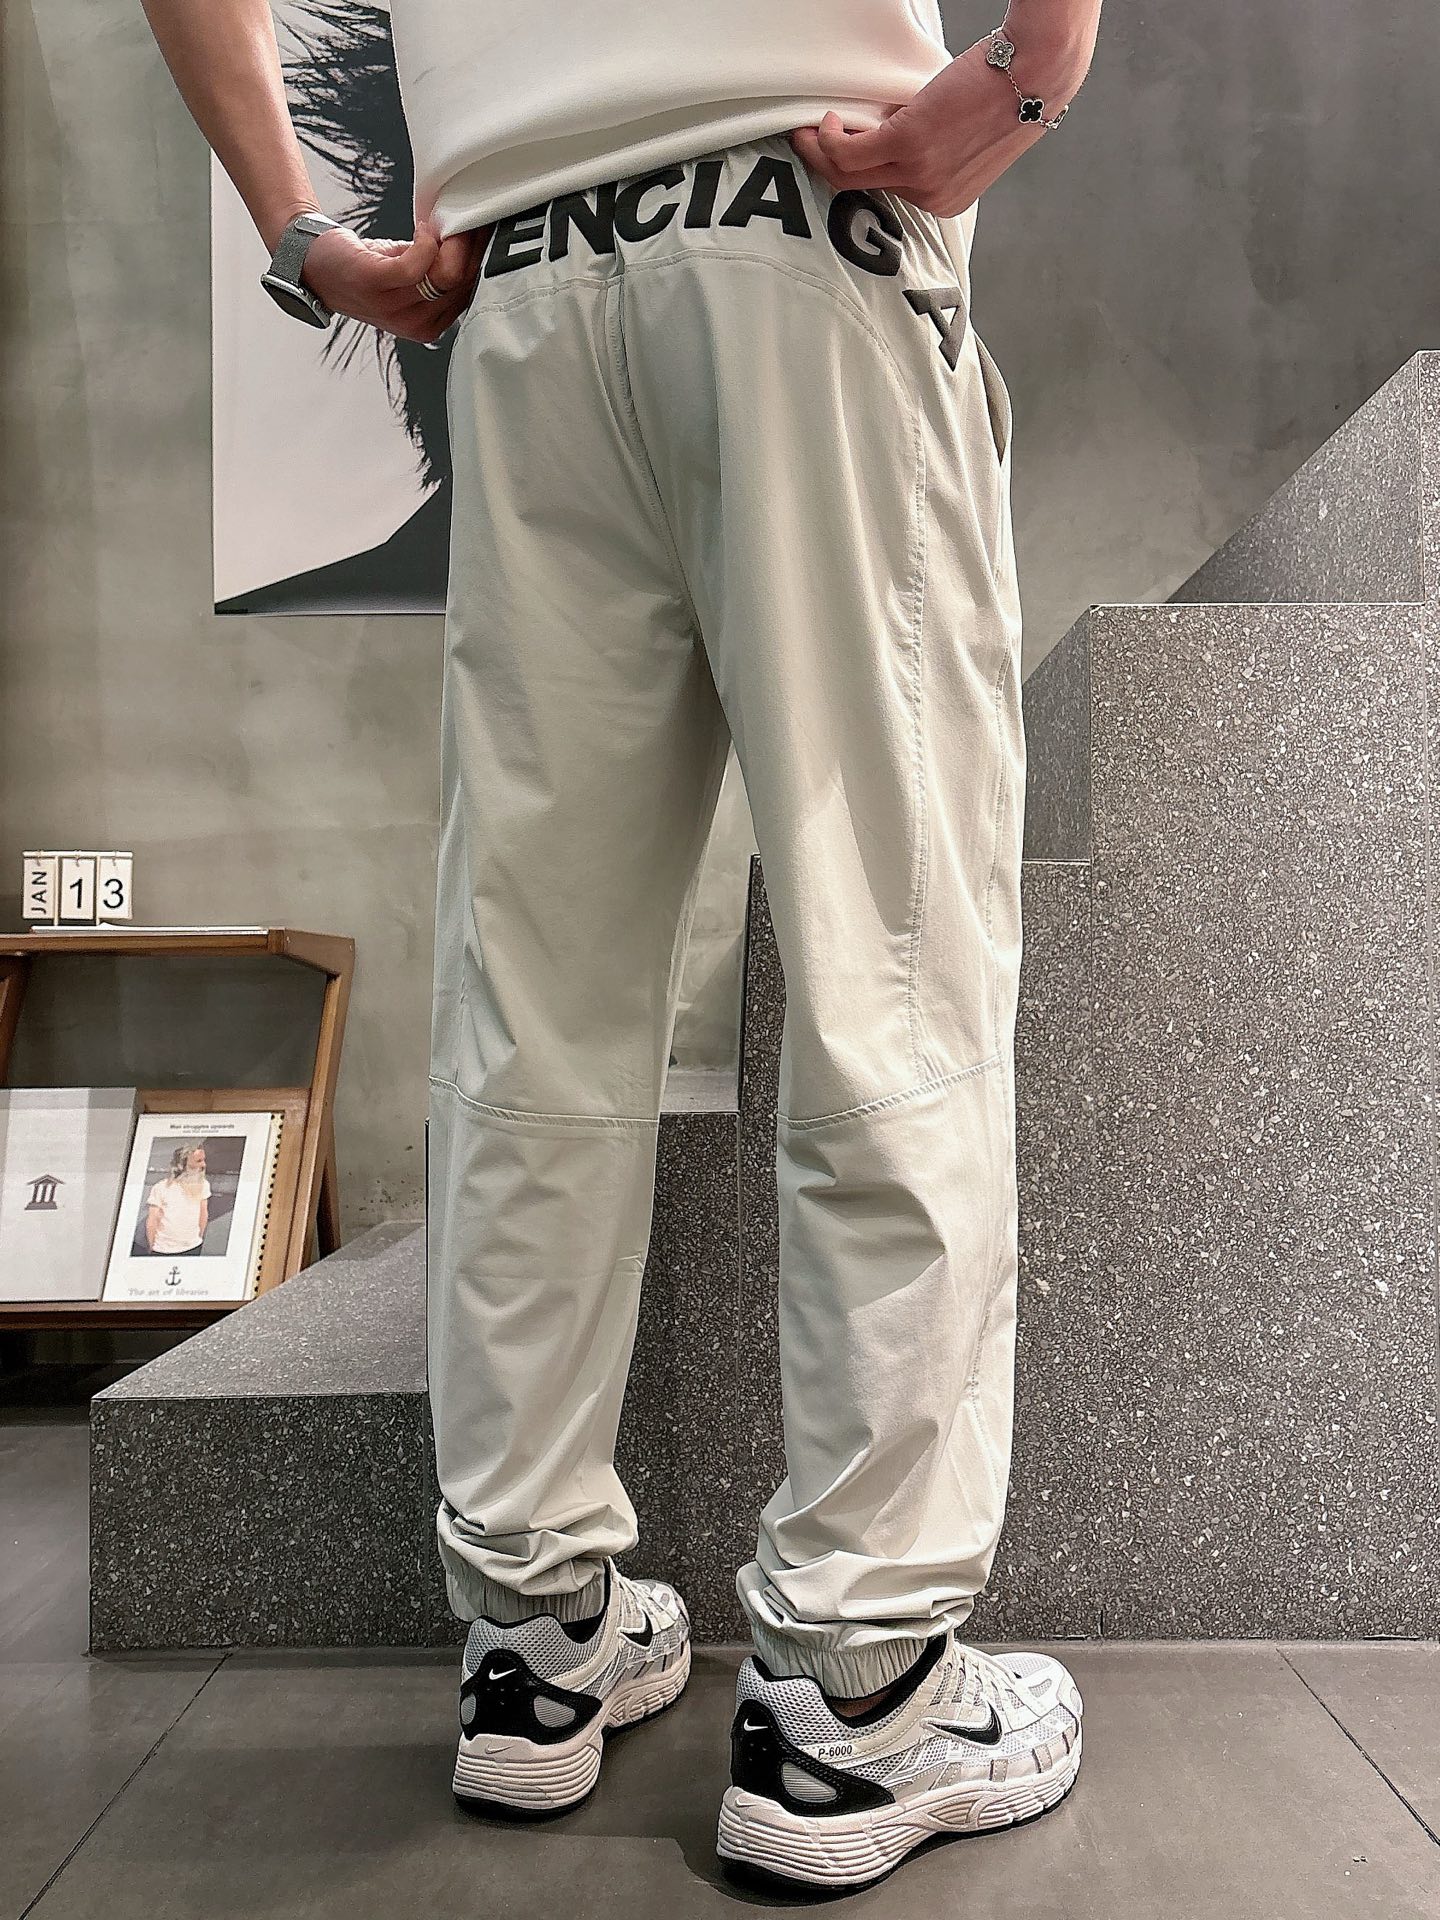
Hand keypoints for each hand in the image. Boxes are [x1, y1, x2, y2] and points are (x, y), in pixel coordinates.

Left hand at [299, 219, 488, 342]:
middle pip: (462, 284)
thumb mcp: (410, 278)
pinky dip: (426, 242)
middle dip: (470, 247)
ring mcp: (394, 307)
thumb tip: (475, 241)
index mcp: (429, 327)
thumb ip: (440, 272)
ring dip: (451, 241)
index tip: (482, 231)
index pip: (469, 293)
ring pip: (445, 275)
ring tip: (444, 224)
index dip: (479, 259)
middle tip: (467, 220)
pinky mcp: (376, 283)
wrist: (316, 266)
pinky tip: (422, 229)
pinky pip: (417, 265)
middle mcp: (414, 324)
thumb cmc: (365, 270)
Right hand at [790, 34, 1082, 217]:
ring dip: (819, 152)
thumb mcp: (969, 140)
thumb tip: (891, 131)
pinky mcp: (908, 143)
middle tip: (806, 143)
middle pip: (858, 190)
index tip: (837, 152)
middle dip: (824, 167)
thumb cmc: (1011, 96)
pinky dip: (828, 136)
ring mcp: (918, 174)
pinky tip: (828, 119)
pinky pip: (849, 150)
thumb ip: (934, 150)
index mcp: (946, 199)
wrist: (1036, 74)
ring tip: (810, 130)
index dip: (856, 172)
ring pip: (847, 174)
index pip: (886, 194)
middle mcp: (931, 196)